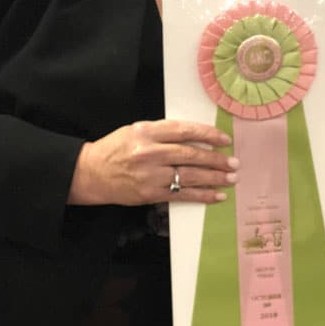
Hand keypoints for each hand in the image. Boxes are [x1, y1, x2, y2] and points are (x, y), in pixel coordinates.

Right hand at [67, 119, 237, 205]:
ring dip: (214, 178)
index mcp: (147, 132)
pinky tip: (217, 195)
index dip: (207, 134)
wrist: (90, 173)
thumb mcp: (136, 130)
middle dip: (216, 159)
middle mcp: (149, 152)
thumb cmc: (115, 149)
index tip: (224, 140)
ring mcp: (150, 175)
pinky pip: (182, 194)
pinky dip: (202, 195)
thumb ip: (163, 132)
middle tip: (234, 163)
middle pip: (190, 155)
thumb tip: (197, 137)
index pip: (184, 131)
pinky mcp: (150, 194)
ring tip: (231, 178)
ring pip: (189, 175)